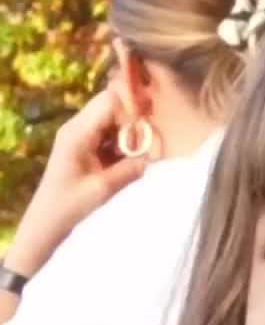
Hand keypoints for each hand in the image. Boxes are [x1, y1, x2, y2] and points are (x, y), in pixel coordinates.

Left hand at [4, 88, 147, 280]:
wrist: (47, 222)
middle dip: (131, 124)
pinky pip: (108, 135)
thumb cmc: (70, 207)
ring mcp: (80, 136)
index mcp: (78, 132)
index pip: (109, 102)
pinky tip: (127, 163)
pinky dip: (121, 146)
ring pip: (112, 121)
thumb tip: (156, 155)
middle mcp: (78, 127)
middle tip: (143, 150)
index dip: (130, 115)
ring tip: (135, 159)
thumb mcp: (103, 189)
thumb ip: (131, 169)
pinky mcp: (85, 147)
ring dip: (128, 136)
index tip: (142, 140)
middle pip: (111, 106)